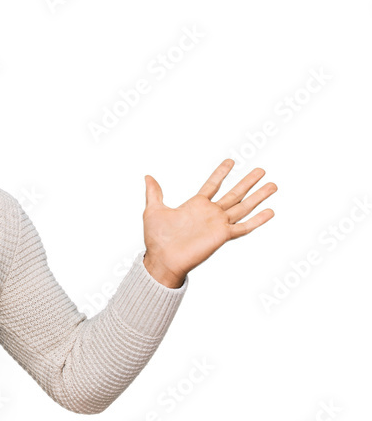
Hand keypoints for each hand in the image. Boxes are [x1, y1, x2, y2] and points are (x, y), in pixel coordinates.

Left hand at [142, 159, 276, 287]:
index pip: (213, 185)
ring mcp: (218, 224)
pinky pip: (244, 227)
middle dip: (248, 182)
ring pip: (243, 206)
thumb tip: (148, 177)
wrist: (162, 259)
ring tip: (272, 185)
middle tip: (261, 170)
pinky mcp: (223, 236)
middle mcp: (210, 213)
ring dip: (258, 196)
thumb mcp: (153, 210)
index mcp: (195, 205)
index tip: (231, 161)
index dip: (221, 173)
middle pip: (234, 193)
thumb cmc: (157, 239)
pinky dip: (258, 220)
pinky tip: (270, 211)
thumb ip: (154, 193)